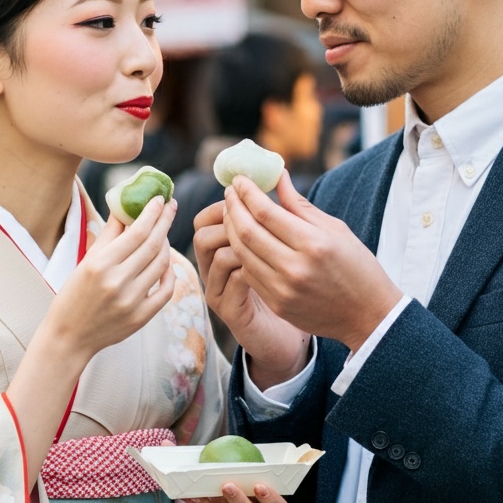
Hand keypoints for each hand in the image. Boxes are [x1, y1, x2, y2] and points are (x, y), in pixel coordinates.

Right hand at [43, 194, 177, 362]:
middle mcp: (117, 282)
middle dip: (165, 221)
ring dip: (166, 245)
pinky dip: (170, 274)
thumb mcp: (86, 261)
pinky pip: (165, 290)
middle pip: (153, 245)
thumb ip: (108, 234)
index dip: (152, 213)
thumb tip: (126, 207)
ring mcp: (131, 302)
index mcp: (99, 264)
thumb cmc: (73, 295)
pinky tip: (166, 263)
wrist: (68, 337)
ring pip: (162, 265)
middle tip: (171, 206)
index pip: (136, 232)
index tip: (159, 198)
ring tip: (163, 233)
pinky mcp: (141, 318)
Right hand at [194, 200, 311, 386]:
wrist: (299, 332)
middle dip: (231, 220)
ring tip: (270, 243)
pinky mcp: (230, 312)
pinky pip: (233, 281)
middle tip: (258, 216)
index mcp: (222, 249)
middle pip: (203, 233)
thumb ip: (278, 211)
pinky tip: (275, 266)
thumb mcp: (288, 241)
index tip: (249, 195)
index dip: (225, 204)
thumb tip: (279, 169)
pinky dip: (252, 268)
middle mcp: (213, 269)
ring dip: (242, 243)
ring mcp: (219, 291)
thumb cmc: (294, 282)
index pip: (206, 218)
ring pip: (217, 254)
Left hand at [224, 172, 401, 351]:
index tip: (239, 179)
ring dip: (231, 230)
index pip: (266, 212)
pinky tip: (242, 240)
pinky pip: (249, 273)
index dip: (247, 192)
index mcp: (314, 243)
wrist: (368, 316)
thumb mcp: (336, 229)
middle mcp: (295, 268)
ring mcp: (284, 290)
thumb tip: (277, 176)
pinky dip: (242, 253)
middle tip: (230, 192)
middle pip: (247, 231)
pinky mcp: (278, 304)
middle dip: (233, 207)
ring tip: (232, 212)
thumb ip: (300, 205)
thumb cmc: (357, 266)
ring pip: (242, 253)